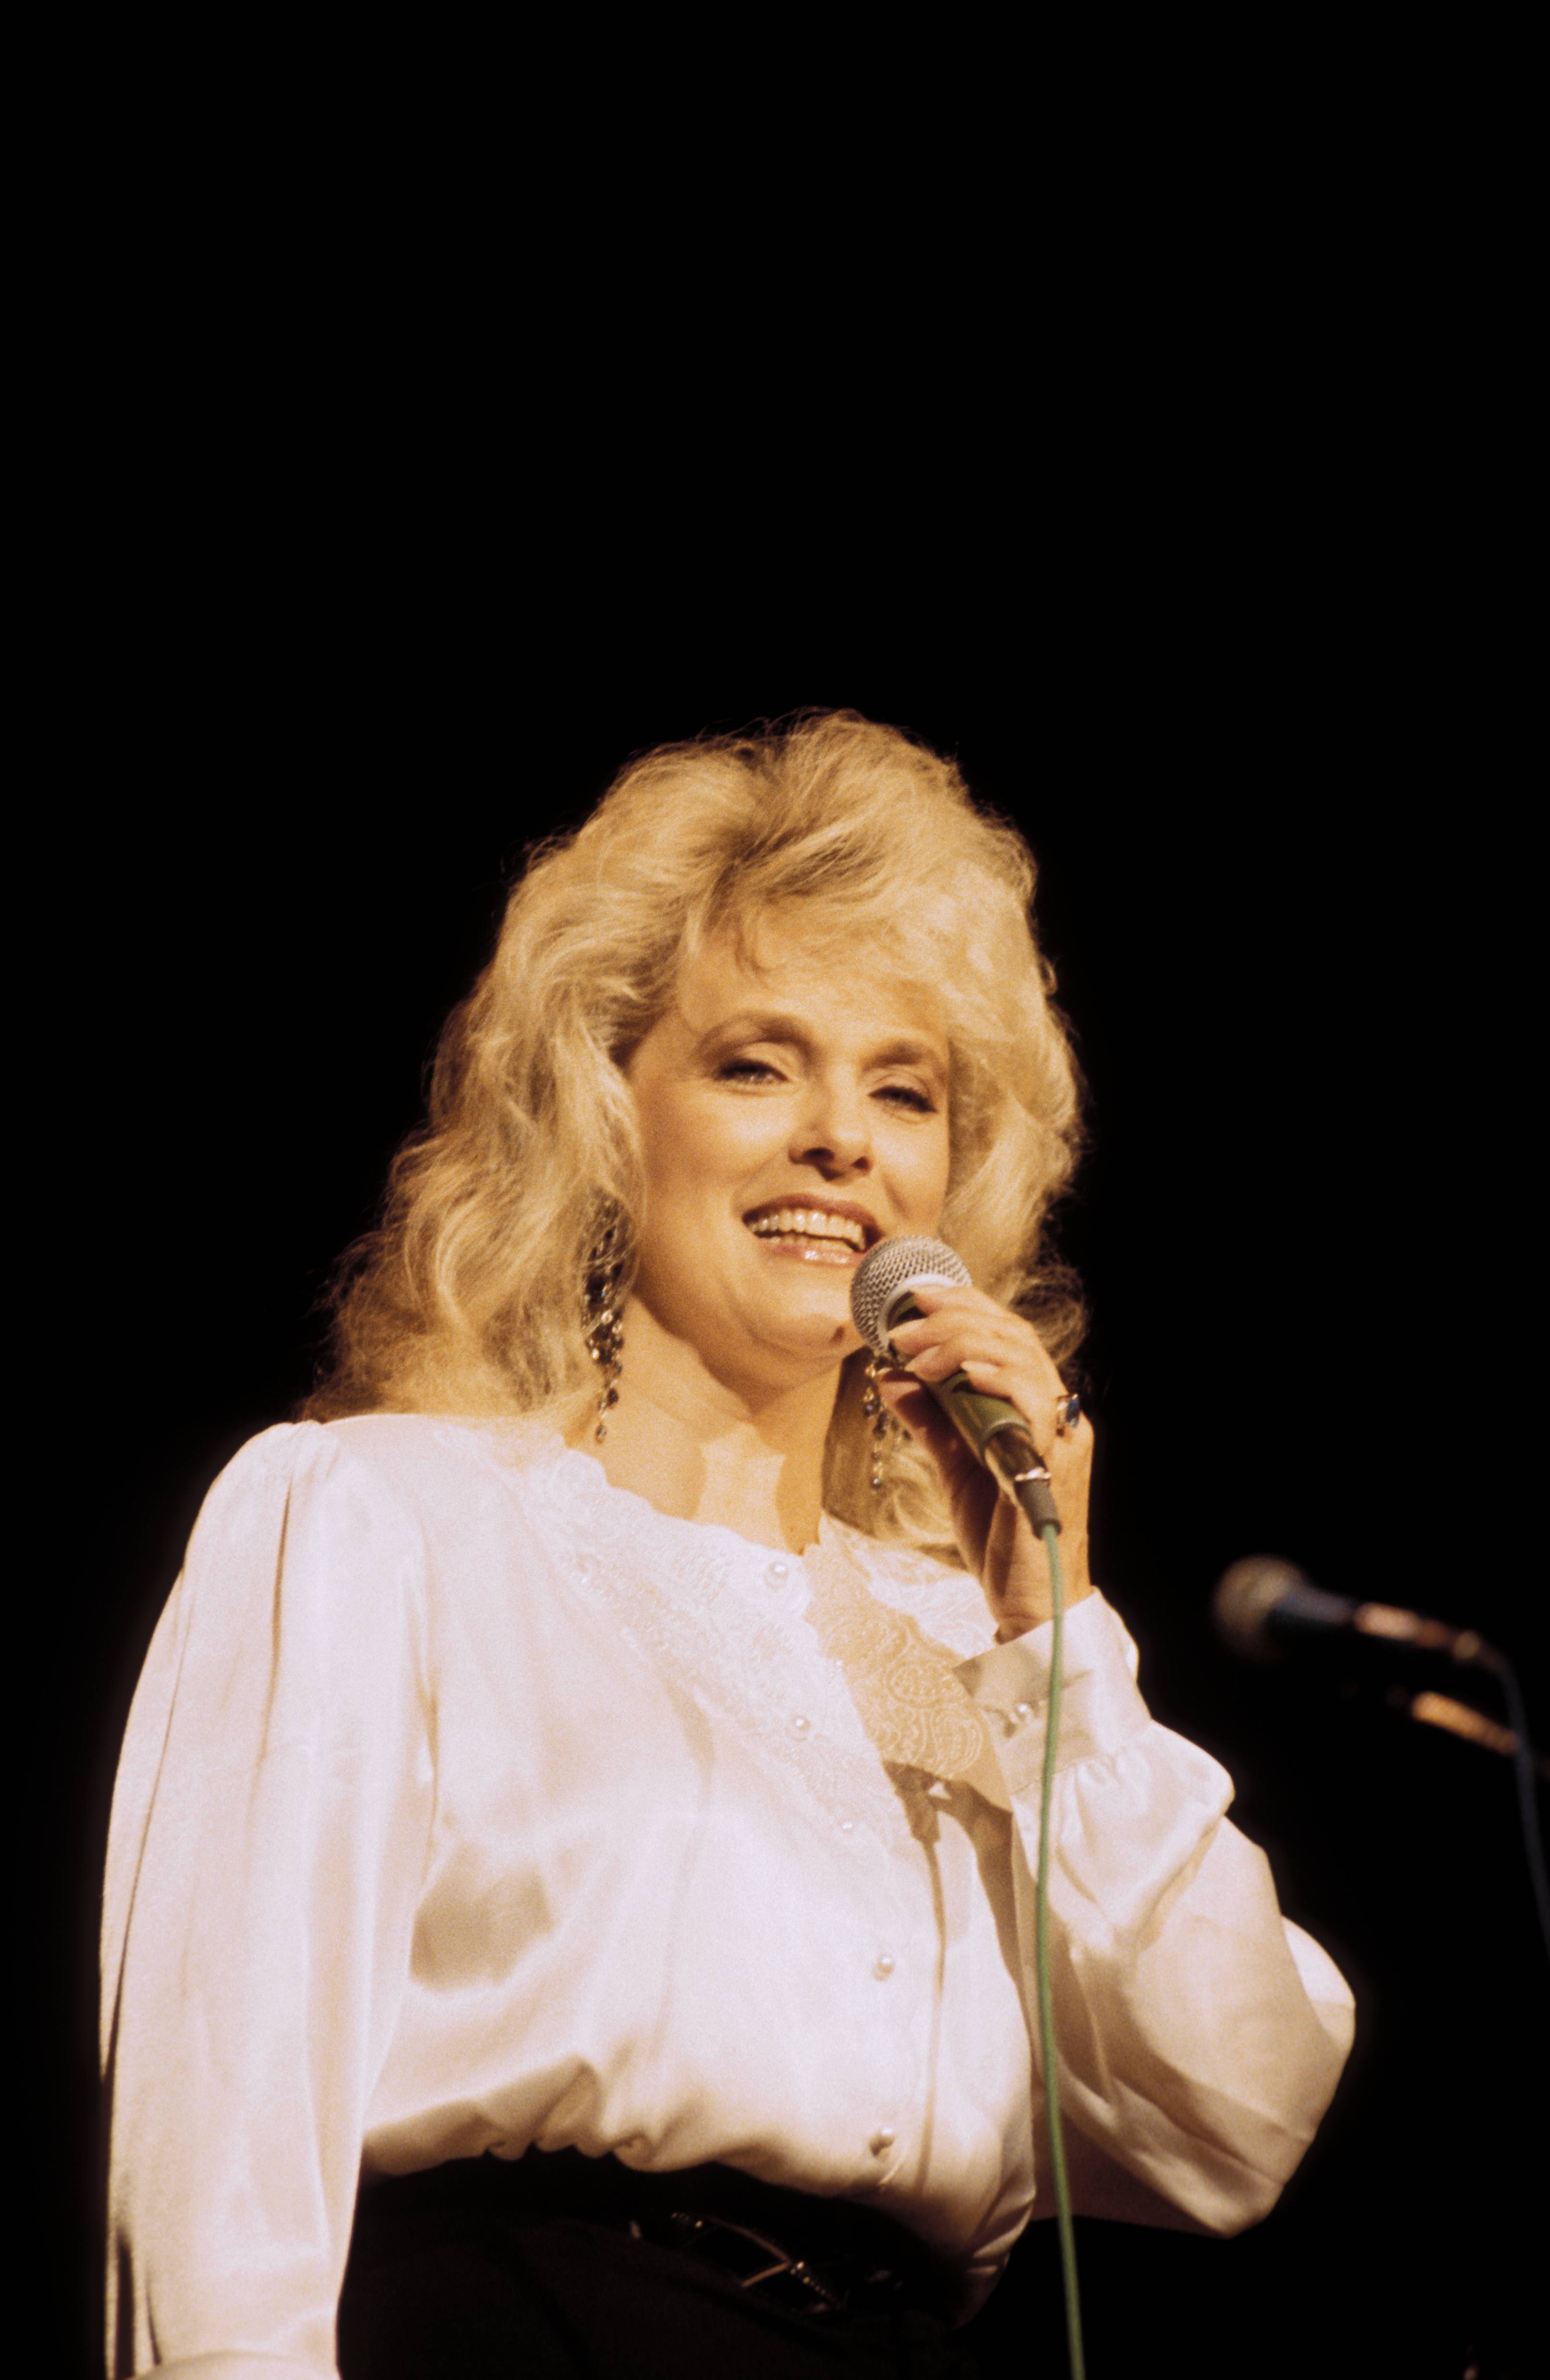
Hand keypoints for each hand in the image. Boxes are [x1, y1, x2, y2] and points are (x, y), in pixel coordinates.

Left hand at [878, 1283, 1093, 1639]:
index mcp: (1035, 1406)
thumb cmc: (998, 1537)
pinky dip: (998, 1380)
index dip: (963, 1306)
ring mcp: (1061, 1435)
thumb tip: (891, 1376)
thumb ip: (929, 1419)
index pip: (1006, 1334)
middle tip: (901, 1324)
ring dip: (963, 1345)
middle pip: (1014, 1335)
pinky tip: (963, 1374)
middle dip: (954, 1318)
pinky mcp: (1055, 1462)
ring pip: (1023, 1359)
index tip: (914, 1298)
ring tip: (914, 1352)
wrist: (1027, 1604)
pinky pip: (1035, 1404)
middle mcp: (1057, 1412)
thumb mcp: (952, 1465)